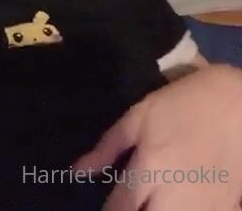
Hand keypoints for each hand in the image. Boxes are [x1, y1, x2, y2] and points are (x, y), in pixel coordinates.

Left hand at [73, 65, 241, 209]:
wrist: (238, 103)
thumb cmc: (184, 103)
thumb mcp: (139, 116)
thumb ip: (108, 147)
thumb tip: (78, 172)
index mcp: (148, 174)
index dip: (108, 210)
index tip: (109, 202)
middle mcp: (173, 201)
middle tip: (129, 200)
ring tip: (150, 198)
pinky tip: (175, 201)